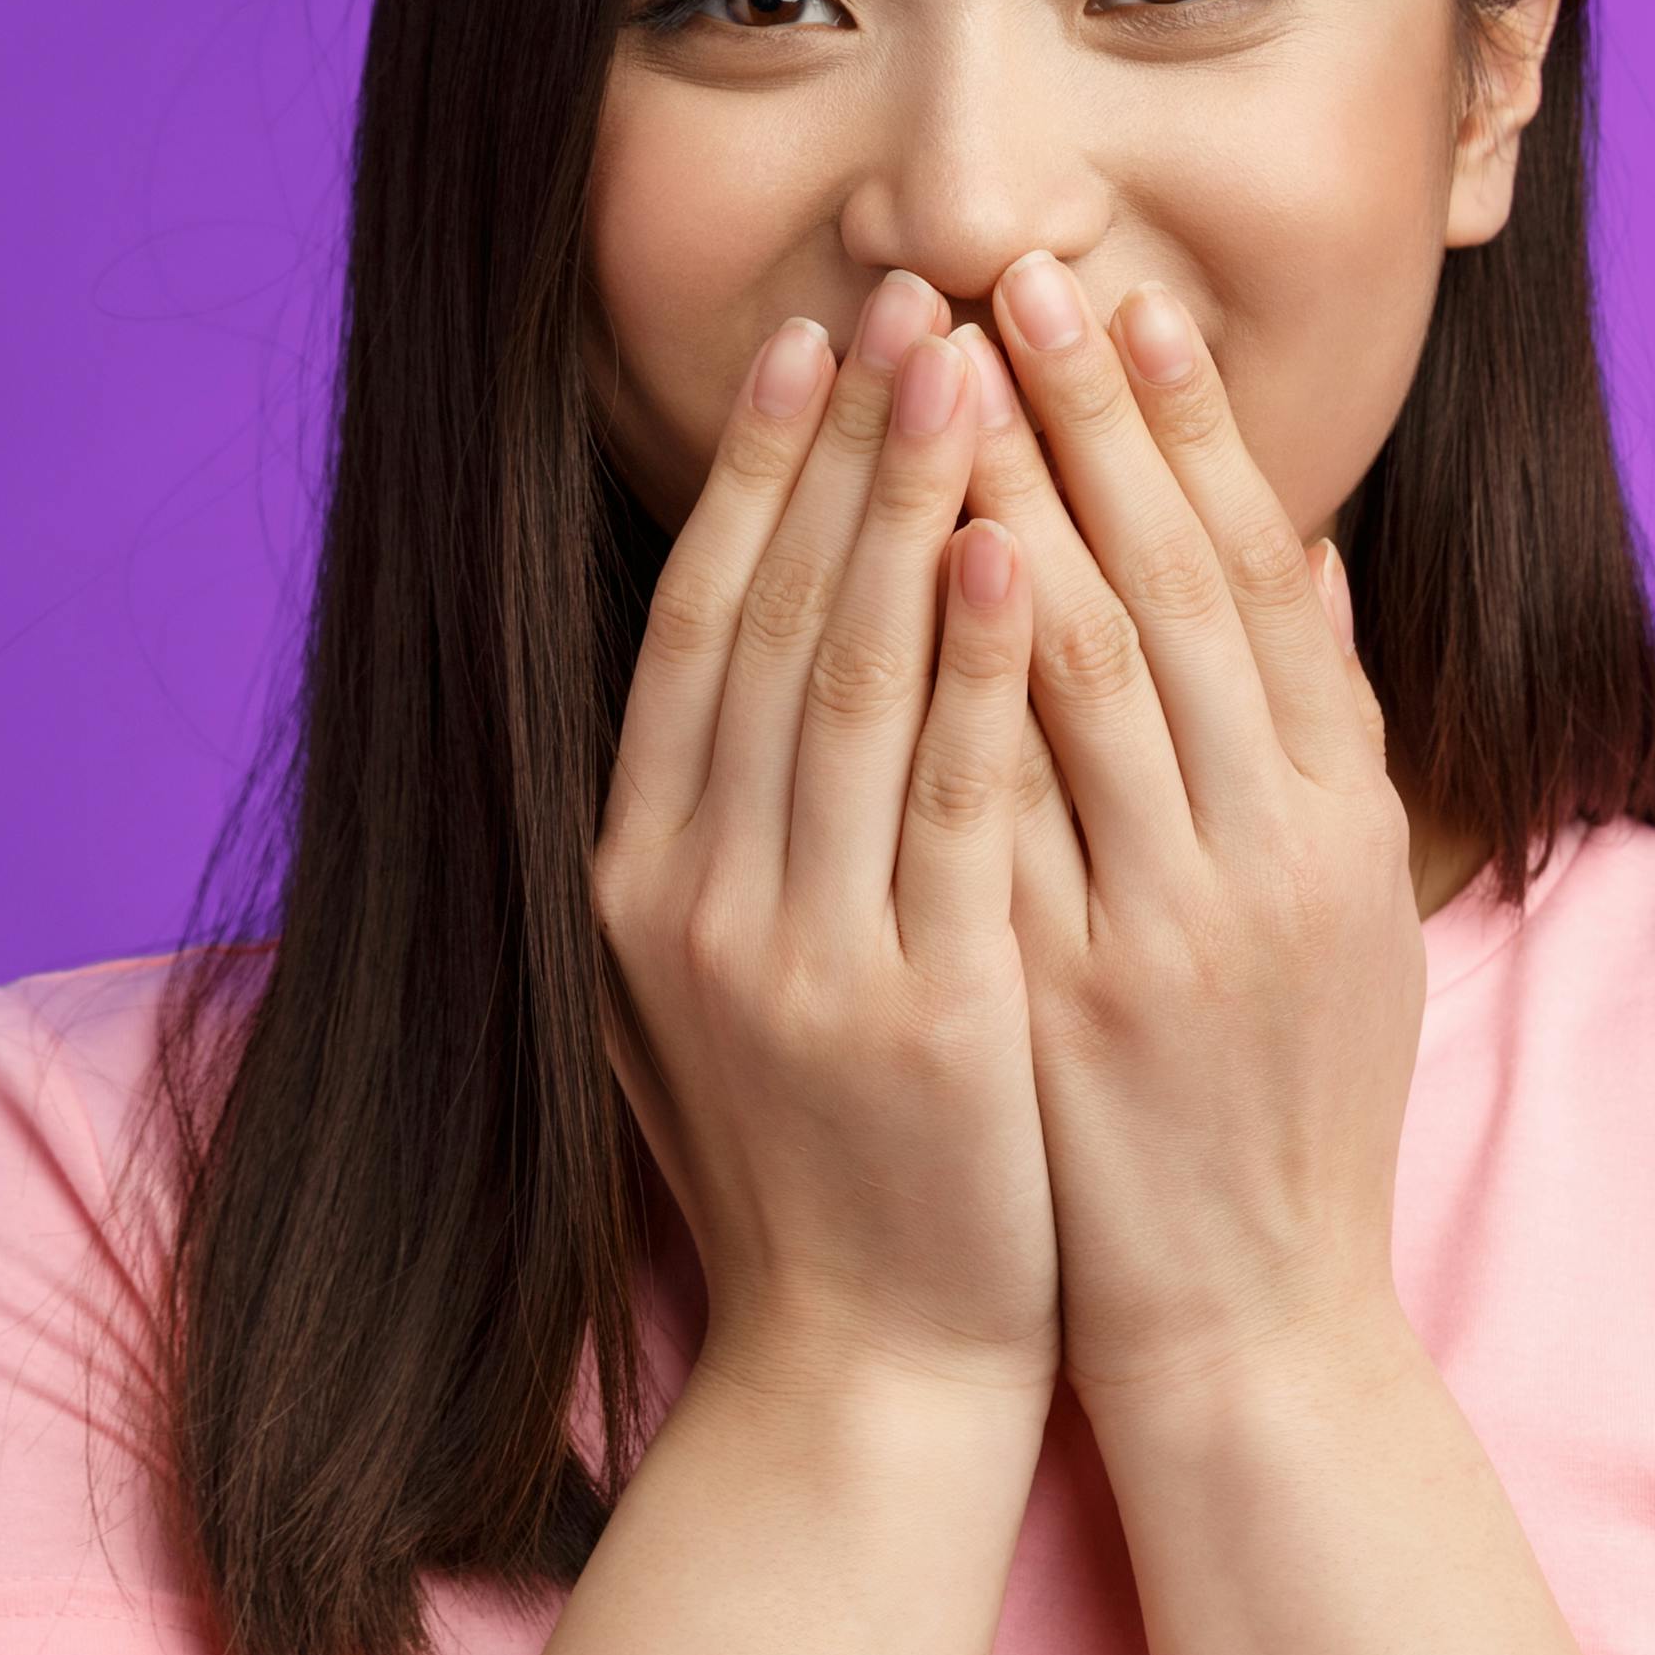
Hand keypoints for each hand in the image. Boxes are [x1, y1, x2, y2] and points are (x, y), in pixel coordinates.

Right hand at [591, 272, 1070, 1404]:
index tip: (818, 341)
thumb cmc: (825, 1159)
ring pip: (853, 683)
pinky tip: (1020, 551)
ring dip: (912, 509)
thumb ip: (732, 819)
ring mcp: (793, 957)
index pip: (694, 627)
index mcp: (635, 881)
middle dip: (842, 446)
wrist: (869, 1362)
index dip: (755, 476)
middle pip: (767, 624)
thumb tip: (760, 637)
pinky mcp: (911, 1011)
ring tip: (971, 362)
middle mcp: (689, 902)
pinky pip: (953, 803)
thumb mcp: (723, 978)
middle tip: (910, 291)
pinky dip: (981, 670)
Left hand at [950, 248, 1438, 1401]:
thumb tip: (1305, 556)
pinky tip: (940, 554)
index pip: (1261, 579)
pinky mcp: (1072, 993)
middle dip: (1097, 418)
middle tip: (1027, 270)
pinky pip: (1017, 797)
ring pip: (1095, 663)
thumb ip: (1324, 732)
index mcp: (1339, 816)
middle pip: (1178, 586)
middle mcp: (1271, 850)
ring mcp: (1170, 922)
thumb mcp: (1349, 908)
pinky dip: (981, 666)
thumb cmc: (1284, 1109)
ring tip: (955, 363)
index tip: (1126, 303)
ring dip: (1022, 492)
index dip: (1196, 433)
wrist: (1250, 1324)